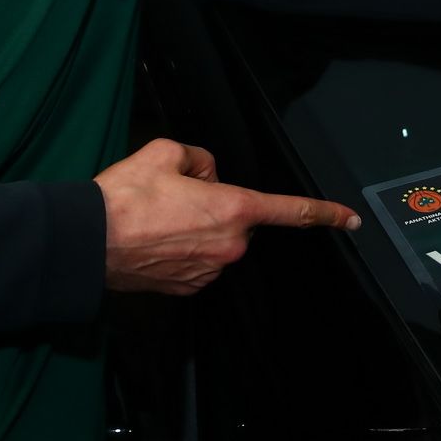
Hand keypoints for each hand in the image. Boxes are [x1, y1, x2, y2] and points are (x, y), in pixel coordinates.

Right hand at [94, 138, 360, 295]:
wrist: (89, 242)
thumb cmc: (125, 198)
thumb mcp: (164, 152)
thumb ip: (198, 156)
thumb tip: (204, 173)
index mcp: (233, 208)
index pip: (290, 211)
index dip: (324, 213)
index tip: (351, 219)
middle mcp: (229, 245)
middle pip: (237, 217)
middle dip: (216, 204)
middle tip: (175, 195)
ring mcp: (209, 270)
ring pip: (215, 239)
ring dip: (196, 227)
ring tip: (157, 218)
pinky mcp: (188, 287)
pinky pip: (196, 259)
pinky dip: (181, 248)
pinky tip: (153, 238)